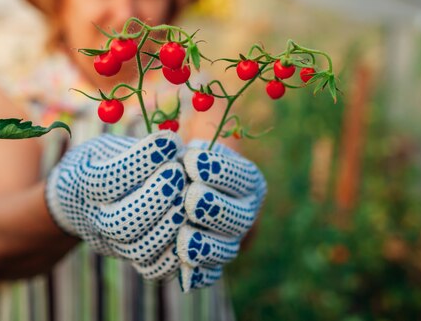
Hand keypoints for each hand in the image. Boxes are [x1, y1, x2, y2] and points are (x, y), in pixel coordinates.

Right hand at [45, 131, 186, 270]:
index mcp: (82, 184)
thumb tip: (174, 147)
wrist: (77, 200)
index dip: (143, 161)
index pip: (109, 179)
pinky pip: (154, 269)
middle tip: (179, 172)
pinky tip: (191, 224)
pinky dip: (176, 253)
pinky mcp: (131, 259)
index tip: (170, 142)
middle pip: (121, 223)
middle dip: (156, 198)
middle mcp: (94, 219)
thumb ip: (134, 148)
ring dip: (170, 223)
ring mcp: (112, 244)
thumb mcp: (107, 146)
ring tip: (188, 195)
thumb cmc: (101, 162)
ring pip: (140, 249)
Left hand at [176, 141, 266, 290]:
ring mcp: (230, 240)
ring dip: (207, 244)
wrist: (173, 187)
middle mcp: (245, 211)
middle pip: (239, 216)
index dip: (217, 170)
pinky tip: (184, 267)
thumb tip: (179, 146)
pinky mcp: (212, 264)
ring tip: (185, 236)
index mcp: (247, 180)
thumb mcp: (190, 146)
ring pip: (226, 249)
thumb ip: (192, 145)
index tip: (189, 160)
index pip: (240, 176)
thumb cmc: (180, 160)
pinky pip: (210, 275)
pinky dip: (198, 273)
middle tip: (190, 198)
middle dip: (214, 207)